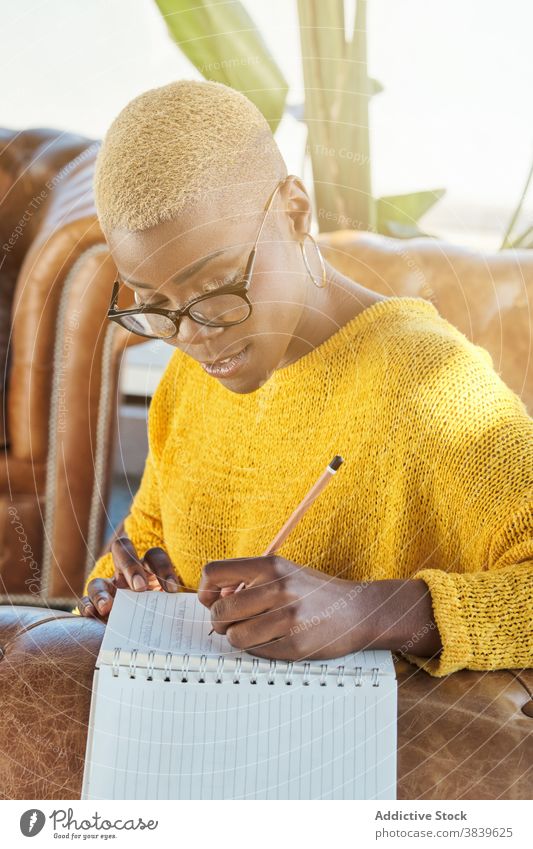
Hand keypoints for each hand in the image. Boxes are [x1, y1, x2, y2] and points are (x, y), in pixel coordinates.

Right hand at [77, 536, 188, 620]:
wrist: (136, 643)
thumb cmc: (160, 620)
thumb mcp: (170, 611)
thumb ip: (178, 606)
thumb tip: (198, 611)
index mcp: (148, 571)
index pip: (154, 556)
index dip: (163, 567)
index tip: (172, 590)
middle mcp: (125, 575)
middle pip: (122, 550)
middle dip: (130, 565)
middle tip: (140, 589)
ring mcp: (107, 590)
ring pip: (98, 580)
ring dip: (103, 592)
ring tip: (110, 607)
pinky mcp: (93, 608)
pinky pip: (85, 601)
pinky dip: (87, 606)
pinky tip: (92, 614)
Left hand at [197, 555, 368, 660]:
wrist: (358, 610)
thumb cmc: (313, 591)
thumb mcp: (283, 572)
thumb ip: (247, 581)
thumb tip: (213, 600)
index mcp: (271, 565)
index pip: (214, 572)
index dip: (205, 591)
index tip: (212, 601)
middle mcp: (279, 588)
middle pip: (220, 611)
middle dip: (220, 621)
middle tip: (232, 622)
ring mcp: (288, 618)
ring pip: (235, 637)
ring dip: (238, 638)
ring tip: (254, 632)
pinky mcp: (295, 646)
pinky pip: (256, 653)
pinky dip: (258, 650)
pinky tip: (274, 641)